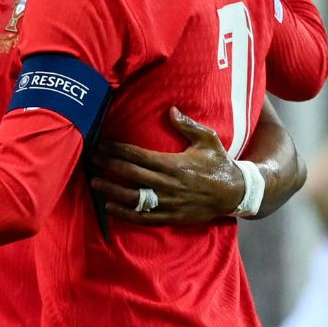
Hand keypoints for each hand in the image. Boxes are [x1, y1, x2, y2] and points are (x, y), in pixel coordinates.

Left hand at [90, 108, 241, 224]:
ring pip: (134, 197)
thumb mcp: (208, 140)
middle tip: (92, 159)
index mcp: (175, 164)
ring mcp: (169, 202)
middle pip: (132, 174)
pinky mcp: (171, 216)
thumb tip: (171, 109)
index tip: (102, 145)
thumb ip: (188, 125)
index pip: (139, 156)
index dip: (118, 150)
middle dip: (109, 166)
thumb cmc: (219, 163)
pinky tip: (110, 207)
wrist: (235, 193)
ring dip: (112, 189)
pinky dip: (125, 213)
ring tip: (95, 182)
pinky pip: (144, 217)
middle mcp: (169, 183)